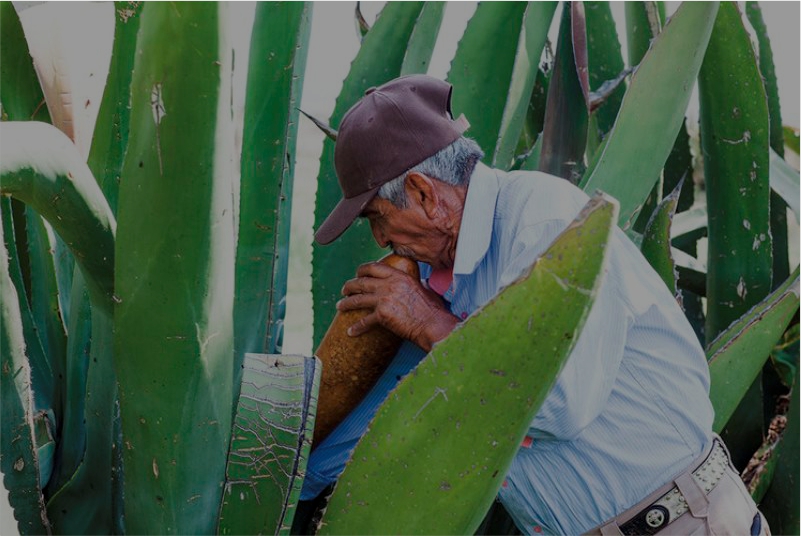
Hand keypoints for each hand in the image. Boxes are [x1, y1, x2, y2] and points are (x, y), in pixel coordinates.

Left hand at [337, 261, 458, 350]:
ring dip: (346, 303)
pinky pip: (364, 321)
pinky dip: (356, 327)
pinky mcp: (382, 315)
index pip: (374, 267)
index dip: (362, 270)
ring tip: (340, 306)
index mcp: (399, 276)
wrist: (433, 324)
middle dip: (349, 286)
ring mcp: (384, 299)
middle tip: (344, 290)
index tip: (357, 274)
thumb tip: (419, 284)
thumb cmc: (433, 310)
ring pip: (358, 299)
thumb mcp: (424, 289)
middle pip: (362, 282)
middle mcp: (389, 284)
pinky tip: (350, 332)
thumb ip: (416, 284)